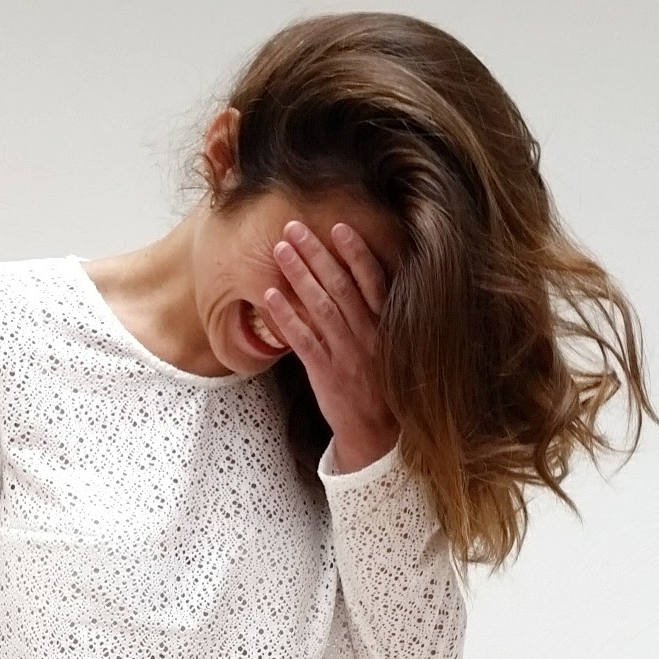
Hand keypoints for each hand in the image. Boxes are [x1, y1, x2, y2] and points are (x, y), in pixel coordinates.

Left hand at [261, 221, 399, 473]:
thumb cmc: (380, 382)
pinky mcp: (327, 373)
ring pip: (321, 308)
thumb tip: (358, 276)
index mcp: (386, 325)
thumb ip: (376, 314)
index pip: (373, 280)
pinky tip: (269, 296)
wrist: (376, 432)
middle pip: (340, 286)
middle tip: (293, 228)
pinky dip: (286, 317)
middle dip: (316, 254)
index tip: (338, 227)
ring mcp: (347, 354)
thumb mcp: (389, 345)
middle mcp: (369, 335)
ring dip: (299, 275)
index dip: (355, 253)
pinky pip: (304, 341)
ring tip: (280, 250)